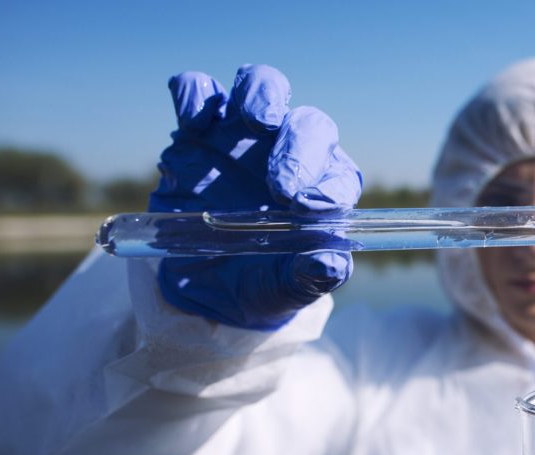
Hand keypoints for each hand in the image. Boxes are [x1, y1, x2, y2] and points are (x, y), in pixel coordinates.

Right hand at [149, 65, 361, 329]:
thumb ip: (309, 277)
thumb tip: (330, 263)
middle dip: (300, 148)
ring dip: (263, 94)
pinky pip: (198, 91)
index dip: (329, 187)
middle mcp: (289, 153)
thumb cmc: (258, 280)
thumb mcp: (283, 289)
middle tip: (282, 187)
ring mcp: (243, 135)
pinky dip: (196, 95)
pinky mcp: (198, 131)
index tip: (310, 210)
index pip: (339, 176)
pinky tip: (195, 123)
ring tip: (256, 120)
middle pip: (309, 124)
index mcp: (321, 190)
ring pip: (264, 86)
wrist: (200, 284)